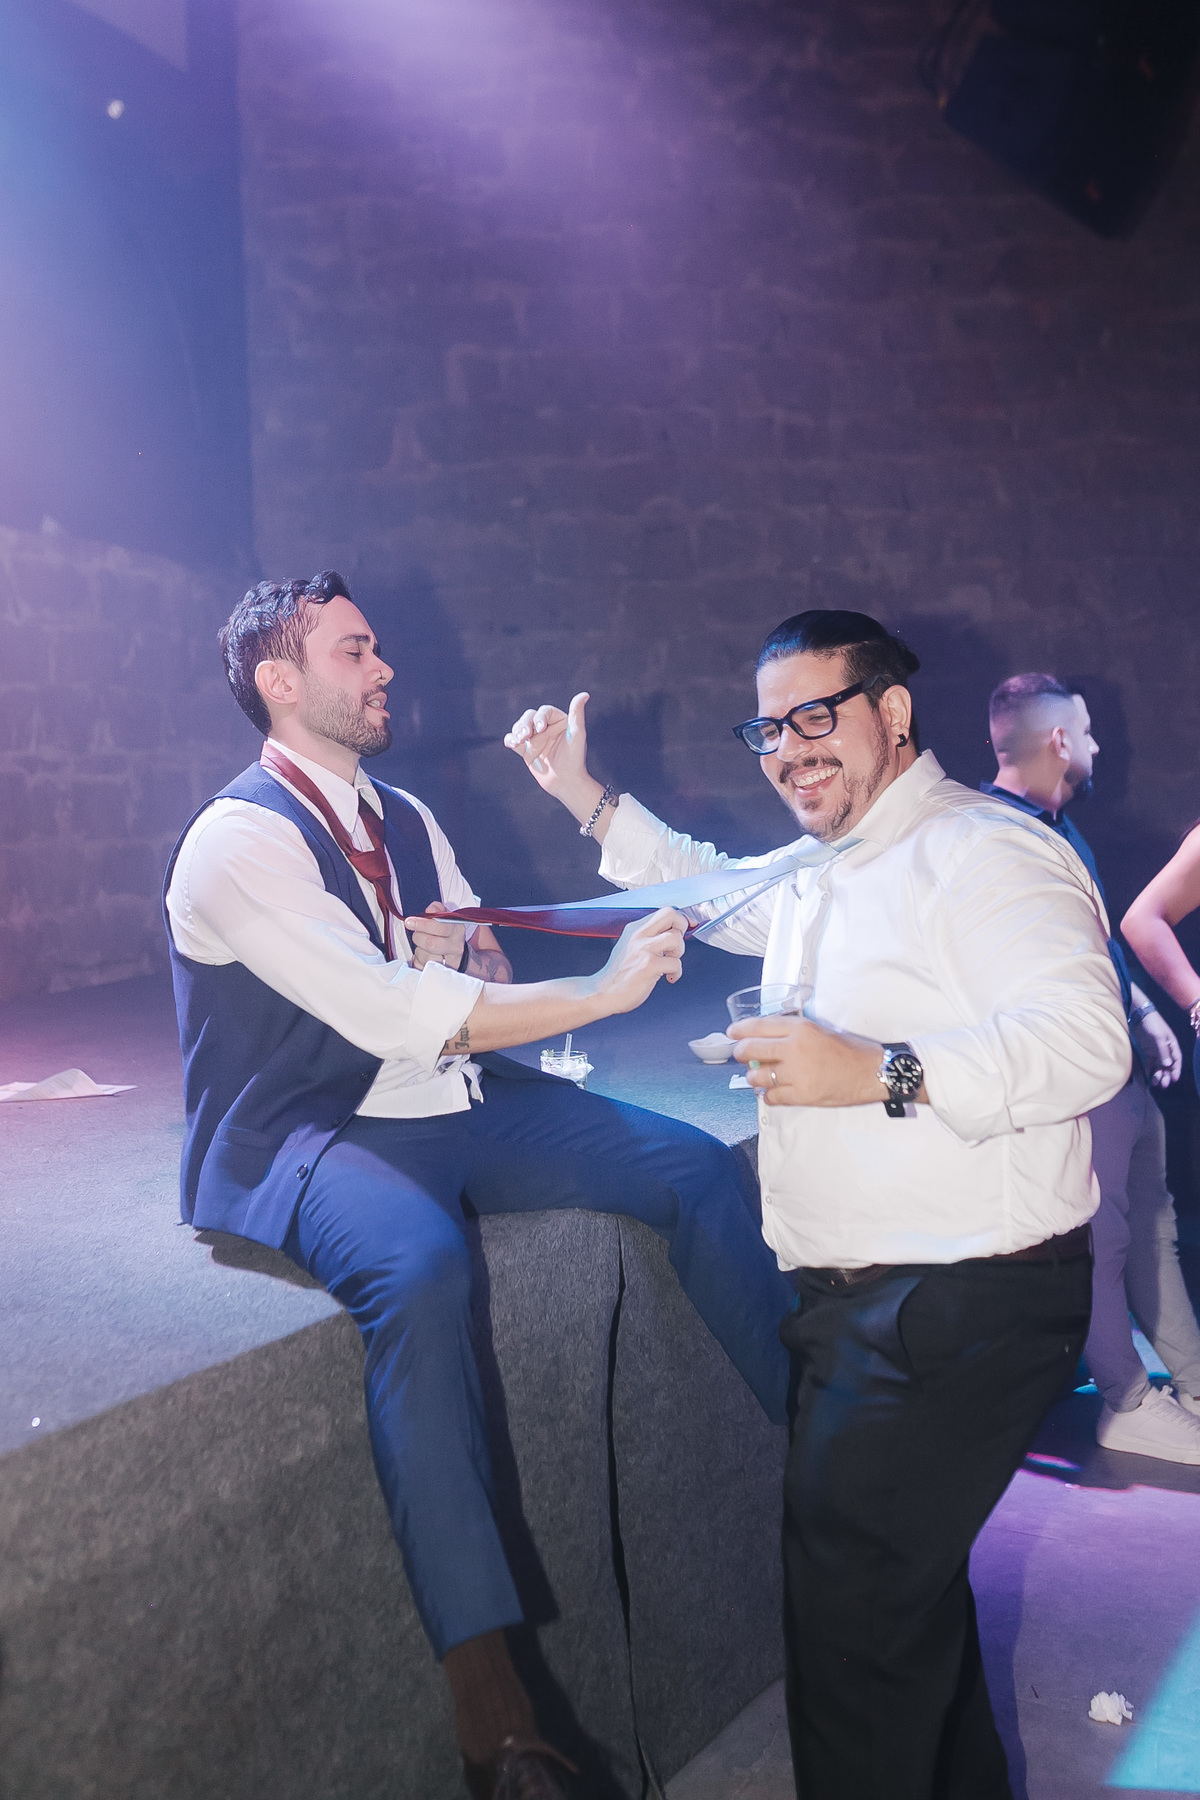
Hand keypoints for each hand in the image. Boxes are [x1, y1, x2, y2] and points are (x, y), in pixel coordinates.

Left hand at [404, 900, 466, 971]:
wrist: (458, 956)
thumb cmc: (448, 934)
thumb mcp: (447, 919)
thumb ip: (437, 910)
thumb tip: (430, 910)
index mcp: (457, 931)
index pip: (440, 928)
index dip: (423, 924)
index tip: (410, 922)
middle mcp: (456, 947)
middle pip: (432, 944)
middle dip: (418, 937)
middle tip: (416, 934)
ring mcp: (450, 963)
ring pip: (427, 958)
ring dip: (419, 951)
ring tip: (422, 946)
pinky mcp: (440, 974)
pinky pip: (422, 968)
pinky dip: (418, 961)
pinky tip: (423, 956)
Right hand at [505, 693, 592, 800]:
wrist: (566, 782)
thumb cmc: (575, 758)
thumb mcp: (577, 734)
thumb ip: (577, 714)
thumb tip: (584, 694)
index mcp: (559, 721)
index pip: (545, 711)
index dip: (540, 717)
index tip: (540, 729)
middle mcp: (546, 728)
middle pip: (529, 717)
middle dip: (525, 724)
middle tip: (525, 735)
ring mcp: (535, 739)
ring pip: (520, 727)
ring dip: (517, 731)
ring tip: (519, 741)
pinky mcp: (526, 751)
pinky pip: (513, 741)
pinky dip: (510, 740)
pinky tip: (511, 744)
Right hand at [593, 908, 686, 1012]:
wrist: (604, 992)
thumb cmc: (619, 973)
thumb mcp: (630, 945)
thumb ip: (649, 936)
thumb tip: (672, 932)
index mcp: (636, 928)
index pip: (664, 911)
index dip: (679, 919)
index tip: (684, 929)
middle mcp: (639, 935)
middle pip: (670, 914)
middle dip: (682, 926)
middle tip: (677, 943)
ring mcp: (643, 949)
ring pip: (676, 938)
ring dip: (679, 951)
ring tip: (670, 961)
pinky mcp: (649, 966)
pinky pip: (676, 963)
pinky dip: (676, 972)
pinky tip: (668, 977)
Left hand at [727, 1015, 905, 1107]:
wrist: (872, 1071)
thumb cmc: (851, 1050)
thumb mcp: (820, 1030)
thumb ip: (794, 1032)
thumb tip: (767, 1038)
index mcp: (800, 1028)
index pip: (759, 1026)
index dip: (741, 1030)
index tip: (732, 1033)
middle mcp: (795, 1048)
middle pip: (751, 1050)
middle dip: (741, 1054)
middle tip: (742, 1057)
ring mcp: (797, 1073)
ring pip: (758, 1077)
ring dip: (755, 1078)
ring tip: (761, 1078)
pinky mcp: (802, 1095)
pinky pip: (771, 1097)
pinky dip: (769, 1096)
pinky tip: (773, 1093)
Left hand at [1137, 1009, 1181, 1085]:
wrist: (1139, 1015)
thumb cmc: (1152, 1024)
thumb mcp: (1158, 1037)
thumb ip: (1163, 1051)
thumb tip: (1168, 1065)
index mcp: (1172, 1045)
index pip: (1176, 1060)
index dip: (1176, 1070)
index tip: (1174, 1079)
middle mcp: (1166, 1049)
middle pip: (1168, 1065)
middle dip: (1167, 1075)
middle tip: (1164, 1085)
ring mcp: (1156, 1050)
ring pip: (1159, 1065)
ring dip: (1158, 1074)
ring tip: (1156, 1083)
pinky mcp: (1148, 1051)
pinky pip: (1150, 1063)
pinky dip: (1150, 1070)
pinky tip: (1148, 1077)